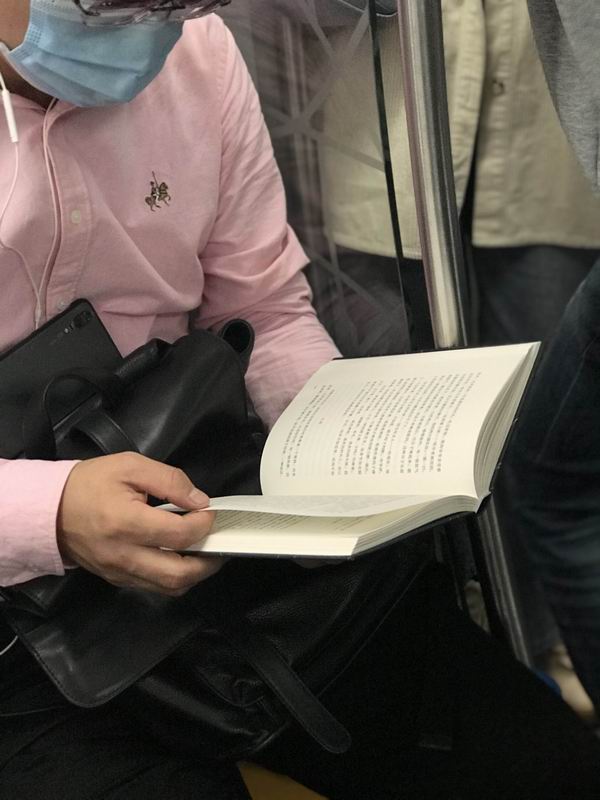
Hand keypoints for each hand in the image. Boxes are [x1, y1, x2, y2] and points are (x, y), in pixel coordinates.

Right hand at [57, 453, 220, 595]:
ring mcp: (119, 572)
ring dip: (194, 573)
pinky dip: (174, 577)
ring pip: (169, 587)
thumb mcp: (130, 466)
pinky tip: (180, 558)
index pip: (179, 535)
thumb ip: (169, 480)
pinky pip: (153, 587)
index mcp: (126, 523)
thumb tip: (199, 500)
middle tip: (218, 541)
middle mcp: (124, 554)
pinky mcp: (116, 579)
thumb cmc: (88, 484)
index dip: (203, 524)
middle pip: (179, 574)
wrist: (47, 510)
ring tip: (204, 552)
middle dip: (208, 560)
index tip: (209, 512)